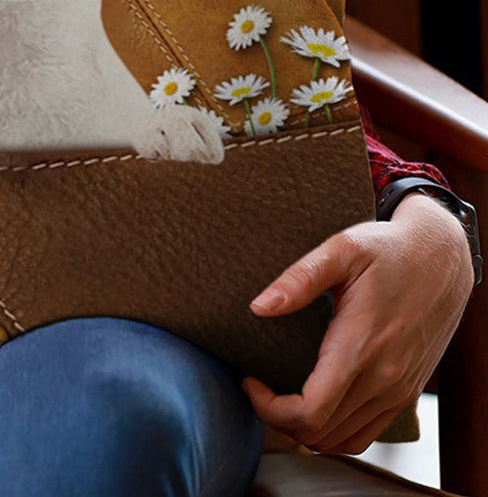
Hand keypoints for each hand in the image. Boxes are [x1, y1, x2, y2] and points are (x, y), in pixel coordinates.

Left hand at [241, 192, 474, 454]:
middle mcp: (384, 378)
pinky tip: (313, 402)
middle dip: (277, 418)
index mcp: (361, 346)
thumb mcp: (341, 249)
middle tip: (257, 385)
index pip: (310, 411)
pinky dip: (333, 431)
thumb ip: (299, 279)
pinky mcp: (406, 392)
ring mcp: (398, 390)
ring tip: (279, 395)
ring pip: (342, 440)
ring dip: (304, 429)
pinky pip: (365, 433)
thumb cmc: (387, 250)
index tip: (249, 380)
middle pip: (320, 433)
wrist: (441, 259)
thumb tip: (259, 307)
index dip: (269, 408)